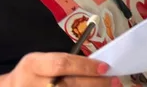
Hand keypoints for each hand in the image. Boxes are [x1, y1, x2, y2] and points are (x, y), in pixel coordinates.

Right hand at [1, 53, 115, 86]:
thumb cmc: (32, 74)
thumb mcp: (41, 62)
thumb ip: (65, 64)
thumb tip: (99, 68)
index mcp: (33, 65)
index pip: (61, 64)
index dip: (85, 66)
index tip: (105, 67)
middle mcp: (31, 83)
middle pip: (68, 85)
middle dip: (94, 83)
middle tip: (114, 81)